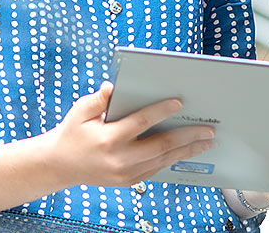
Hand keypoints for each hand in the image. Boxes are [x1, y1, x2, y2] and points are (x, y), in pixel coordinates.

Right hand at [42, 82, 215, 187]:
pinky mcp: (128, 181)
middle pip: (161, 145)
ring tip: (205, 142)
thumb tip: (113, 87)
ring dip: (187, 151)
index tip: (179, 102)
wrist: (60, 165)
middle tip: (208, 129)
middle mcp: (119, 158)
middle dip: (188, 137)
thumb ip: (98, 99)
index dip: (161, 111)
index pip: (141, 122)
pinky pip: (156, 169)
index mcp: (108, 138)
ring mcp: (125, 173)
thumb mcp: (80, 111)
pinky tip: (185, 151)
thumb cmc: (72, 133)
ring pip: (163, 160)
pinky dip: (172, 159)